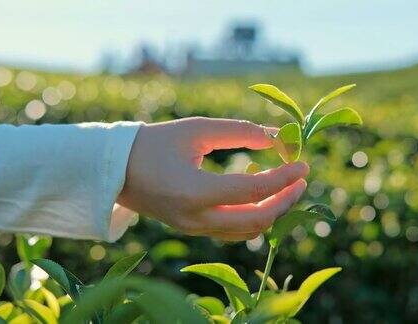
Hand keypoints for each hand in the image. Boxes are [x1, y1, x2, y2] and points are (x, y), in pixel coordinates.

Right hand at [117, 117, 308, 240]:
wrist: (115, 169)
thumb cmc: (153, 143)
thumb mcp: (196, 130)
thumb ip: (238, 132)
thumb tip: (276, 136)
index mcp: (194, 192)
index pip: (253, 190)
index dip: (284, 177)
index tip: (303, 163)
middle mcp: (196, 218)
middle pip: (257, 220)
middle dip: (286, 200)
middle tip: (301, 178)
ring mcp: (194, 229)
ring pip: (247, 231)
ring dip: (272, 210)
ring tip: (285, 185)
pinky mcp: (193, 230)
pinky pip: (233, 231)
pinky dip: (253, 216)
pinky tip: (259, 195)